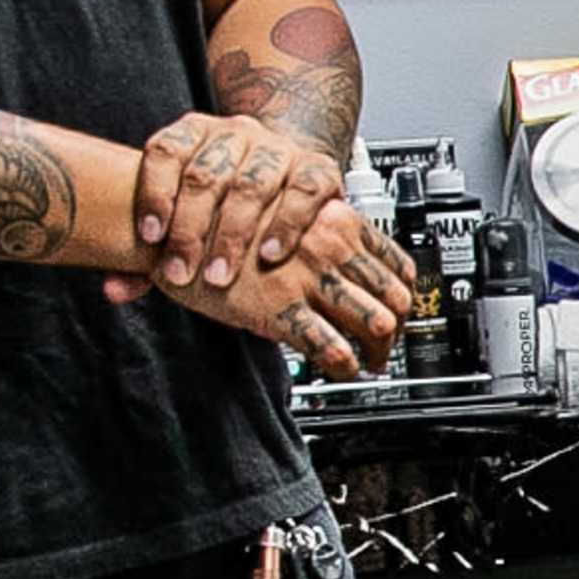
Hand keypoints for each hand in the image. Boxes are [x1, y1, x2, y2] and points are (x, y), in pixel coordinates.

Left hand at [112, 107, 354, 306]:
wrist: (289, 170)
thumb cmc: (226, 201)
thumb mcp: (186, 215)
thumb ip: (151, 251)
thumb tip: (114, 291)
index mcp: (195, 133)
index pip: (167, 151)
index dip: (155, 193)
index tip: (150, 237)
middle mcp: (236, 132)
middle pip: (207, 175)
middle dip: (191, 229)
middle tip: (182, 272)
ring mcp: (279, 149)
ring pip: (252, 185)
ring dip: (233, 235)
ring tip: (219, 275)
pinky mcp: (318, 169)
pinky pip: (303, 193)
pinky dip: (286, 226)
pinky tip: (270, 255)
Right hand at [169, 185, 410, 383]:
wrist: (174, 220)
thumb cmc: (217, 214)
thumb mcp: (279, 209)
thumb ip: (312, 233)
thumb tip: (336, 261)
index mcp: (335, 218)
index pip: (396, 262)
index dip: (404, 295)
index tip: (400, 312)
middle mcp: (330, 246)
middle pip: (396, 297)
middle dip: (398, 331)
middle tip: (388, 347)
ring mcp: (308, 278)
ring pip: (375, 322)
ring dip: (379, 351)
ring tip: (370, 363)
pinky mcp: (280, 309)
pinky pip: (331, 345)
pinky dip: (344, 364)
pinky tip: (340, 368)